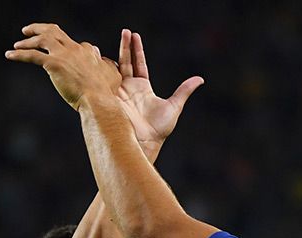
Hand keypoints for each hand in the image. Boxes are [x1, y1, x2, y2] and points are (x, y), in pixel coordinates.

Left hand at [5, 23, 120, 109]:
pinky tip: (10, 55)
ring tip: (17, 45)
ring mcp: (63, 55)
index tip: (62, 52)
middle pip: (54, 31)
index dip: (67, 46)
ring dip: (27, 40)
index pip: (75, 43)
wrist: (98, 100)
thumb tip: (108, 63)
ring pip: (41, 39)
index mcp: (87, 52)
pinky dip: (19, 54)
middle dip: (39, 28)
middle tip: (28, 31)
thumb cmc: (106, 93)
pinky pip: (32, 55)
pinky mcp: (53, 64)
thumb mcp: (112, 76)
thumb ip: (108, 67)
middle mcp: (74, 49)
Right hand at [113, 29, 203, 146]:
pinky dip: (103, 67)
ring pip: (115, 67)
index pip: (139, 64)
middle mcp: (130, 88)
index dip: (137, 50)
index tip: (135, 36)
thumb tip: (200, 79)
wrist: (145, 142)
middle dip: (126, 46)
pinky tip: (101, 55)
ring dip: (116, 52)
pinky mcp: (110, 97)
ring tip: (120, 36)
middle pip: (126, 62)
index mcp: (143, 88)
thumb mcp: (174, 106)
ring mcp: (119, 92)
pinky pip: (105, 79)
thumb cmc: (159, 128)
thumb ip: (184, 91)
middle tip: (126, 31)